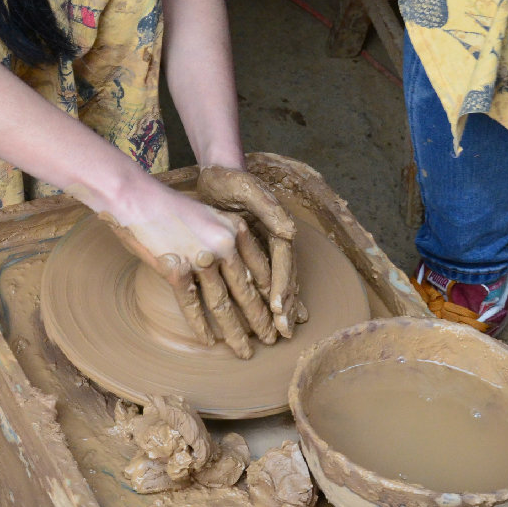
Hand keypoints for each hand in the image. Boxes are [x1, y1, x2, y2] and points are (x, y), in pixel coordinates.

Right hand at [99, 178, 279, 358]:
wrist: (136, 199)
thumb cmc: (172, 207)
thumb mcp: (210, 217)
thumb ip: (229, 242)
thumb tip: (244, 274)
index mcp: (236, 229)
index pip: (261, 270)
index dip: (272, 297)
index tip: (281, 316)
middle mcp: (223, 244)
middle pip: (247, 291)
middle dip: (261, 320)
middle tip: (271, 340)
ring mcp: (200, 259)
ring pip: (223, 304)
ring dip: (235, 333)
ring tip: (245, 351)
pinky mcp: (176, 270)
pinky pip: (192, 306)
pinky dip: (201, 327)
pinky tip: (209, 342)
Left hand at [196, 165, 302, 338]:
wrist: (217, 172)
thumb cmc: (230, 179)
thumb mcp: (246, 188)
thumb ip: (267, 208)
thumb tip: (290, 231)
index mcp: (278, 227)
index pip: (284, 263)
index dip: (283, 287)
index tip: (280, 310)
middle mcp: (276, 239)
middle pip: (285, 277)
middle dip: (287, 306)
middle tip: (284, 334)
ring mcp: (265, 246)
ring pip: (276, 281)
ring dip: (281, 307)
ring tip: (284, 332)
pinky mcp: (250, 250)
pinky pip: (260, 278)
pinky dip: (265, 297)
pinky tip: (268, 314)